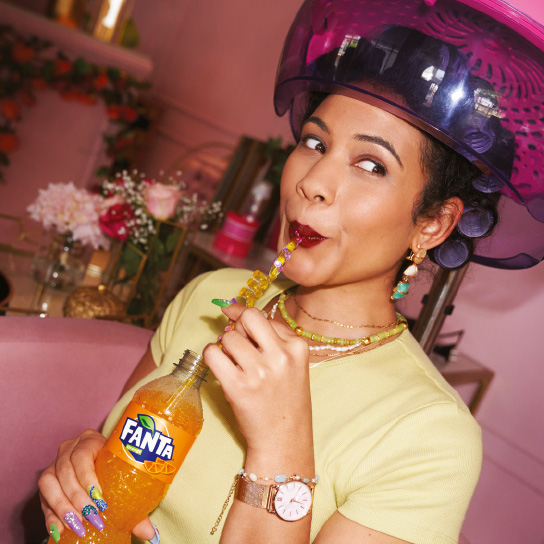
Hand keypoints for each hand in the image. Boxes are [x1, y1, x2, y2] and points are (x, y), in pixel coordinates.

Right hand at [38, 429, 156, 540]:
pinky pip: (43, 498)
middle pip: (66, 471)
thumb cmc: (115, 469)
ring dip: (63, 507)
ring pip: (50, 483)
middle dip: (78, 498)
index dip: (88, 478)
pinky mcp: (47, 482)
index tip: (100, 499)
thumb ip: (135, 505)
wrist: (102, 464)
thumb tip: (149, 533)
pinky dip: (51, 516)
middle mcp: (69, 448)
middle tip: (92, 518)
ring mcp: (54, 464)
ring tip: (78, 525)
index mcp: (90, 440)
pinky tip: (61, 530)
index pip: (83, 455)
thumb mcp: (124, 478)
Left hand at [203, 303, 312, 462]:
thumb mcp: (292, 364)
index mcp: (297, 347)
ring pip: (228, 337)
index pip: (262, 316)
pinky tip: (221, 368)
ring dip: (225, 347)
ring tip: (233, 364)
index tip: (230, 313)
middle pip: (247, 318)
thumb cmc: (285, 399)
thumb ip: (270, 336)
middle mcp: (280, 356)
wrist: (284, 439)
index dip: (242, 315)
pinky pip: (213, 353)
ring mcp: (259, 371)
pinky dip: (212, 356)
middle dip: (236, 327)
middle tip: (237, 344)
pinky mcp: (237, 386)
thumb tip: (232, 309)